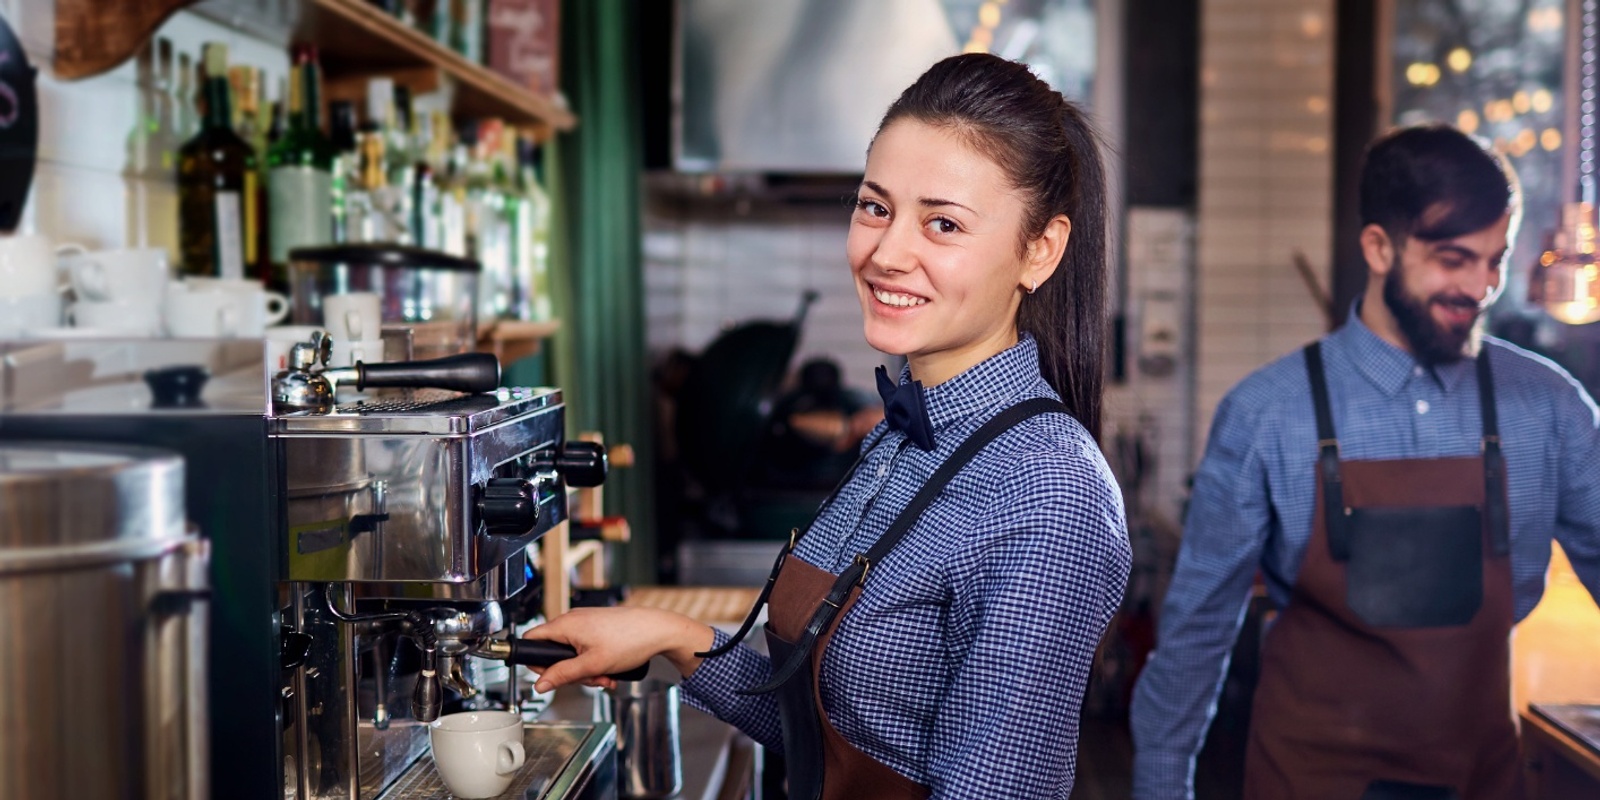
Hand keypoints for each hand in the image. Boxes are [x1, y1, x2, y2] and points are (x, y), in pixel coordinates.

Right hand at [521, 607, 714, 692]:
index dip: (536, 662)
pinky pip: (585, 648)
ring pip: (572, 654)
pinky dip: (594, 662)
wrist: (659, 630)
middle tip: (590, 679)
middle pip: (554, 652)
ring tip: (604, 676)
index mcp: (565, 625)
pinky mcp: (597, 627)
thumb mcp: (592, 665)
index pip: (531, 640)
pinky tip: (609, 670)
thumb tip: (540, 684)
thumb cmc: (630, 641)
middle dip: (570, 672)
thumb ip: (562, 675)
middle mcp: (572, 620)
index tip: (551, 677)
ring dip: (585, 671)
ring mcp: (585, 623)